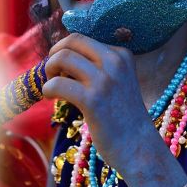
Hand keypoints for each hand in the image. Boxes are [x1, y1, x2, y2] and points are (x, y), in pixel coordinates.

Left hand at [42, 34, 160, 173]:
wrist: (138, 147)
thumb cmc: (124, 118)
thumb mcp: (119, 82)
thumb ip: (99, 67)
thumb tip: (62, 56)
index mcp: (122, 55)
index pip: (83, 39)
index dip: (66, 49)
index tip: (61, 66)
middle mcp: (115, 62)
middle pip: (72, 41)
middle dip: (54, 53)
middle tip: (52, 72)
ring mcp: (104, 80)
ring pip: (62, 58)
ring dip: (49, 70)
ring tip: (52, 86)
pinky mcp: (93, 100)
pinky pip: (57, 84)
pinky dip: (48, 89)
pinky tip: (51, 98)